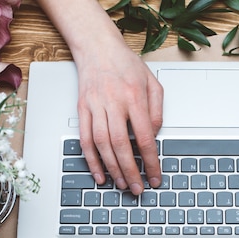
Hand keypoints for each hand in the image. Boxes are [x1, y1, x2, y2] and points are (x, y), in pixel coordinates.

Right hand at [74, 37, 162, 194]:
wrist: (97, 47)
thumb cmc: (126, 64)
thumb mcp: (152, 82)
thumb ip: (157, 110)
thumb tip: (154, 135)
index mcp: (134, 97)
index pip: (145, 137)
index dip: (151, 161)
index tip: (155, 176)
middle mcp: (113, 102)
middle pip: (121, 145)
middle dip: (130, 171)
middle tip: (137, 188)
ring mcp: (95, 107)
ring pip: (102, 144)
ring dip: (112, 168)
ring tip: (122, 184)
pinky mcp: (82, 110)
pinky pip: (85, 139)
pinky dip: (91, 160)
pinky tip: (99, 174)